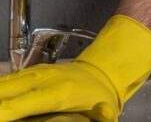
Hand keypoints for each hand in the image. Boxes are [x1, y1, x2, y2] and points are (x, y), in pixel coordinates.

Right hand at [0, 15, 150, 120]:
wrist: (103, 69)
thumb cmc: (99, 95)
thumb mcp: (105, 112)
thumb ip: (103, 116)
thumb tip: (104, 114)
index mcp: (58, 93)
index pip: (22, 104)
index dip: (5, 111)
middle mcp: (43, 80)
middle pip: (6, 91)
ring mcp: (36, 73)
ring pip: (5, 82)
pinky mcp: (32, 71)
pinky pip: (9, 78)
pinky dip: (2, 87)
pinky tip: (0, 95)